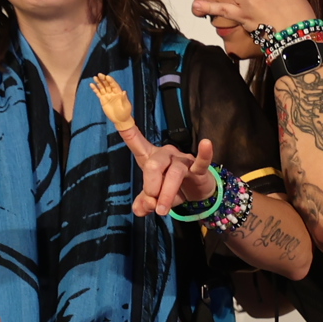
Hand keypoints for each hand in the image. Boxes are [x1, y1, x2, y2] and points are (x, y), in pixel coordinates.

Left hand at [90, 72, 219, 215]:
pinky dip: (204, 154)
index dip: (126, 129)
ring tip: (162, 210)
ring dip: (167, 193)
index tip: (116, 111)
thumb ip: (143, 203)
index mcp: (150, 158)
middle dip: (151, 186)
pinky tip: (206, 143)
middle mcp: (165, 154)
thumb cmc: (171, 189)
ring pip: (174, 173)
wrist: (197, 194)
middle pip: (154, 164)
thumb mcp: (154, 199)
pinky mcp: (198, 169)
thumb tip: (141, 208)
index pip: (135, 140)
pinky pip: (201, 161)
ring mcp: (183, 160)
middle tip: (153, 204)